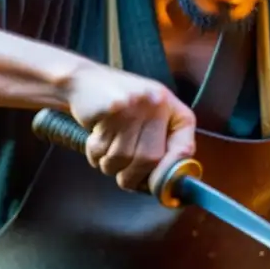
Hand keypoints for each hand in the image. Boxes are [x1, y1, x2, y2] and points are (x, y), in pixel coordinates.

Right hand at [66, 63, 195, 191]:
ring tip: (107, 150)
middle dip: (132, 176)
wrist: (85, 80)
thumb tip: (168, 185)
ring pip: (122, 158)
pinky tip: (96, 139)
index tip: (157, 188)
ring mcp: (135, 105)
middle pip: (149, 159)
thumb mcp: (153, 119)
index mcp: (175, 110)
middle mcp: (158, 104)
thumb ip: (164, 147)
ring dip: (110, 165)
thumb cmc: (123, 106)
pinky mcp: (111, 108)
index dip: (170, 175)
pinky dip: (95, 155)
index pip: (184, 150)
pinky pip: (102, 150)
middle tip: (123, 176)